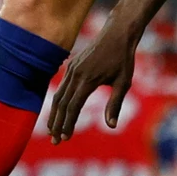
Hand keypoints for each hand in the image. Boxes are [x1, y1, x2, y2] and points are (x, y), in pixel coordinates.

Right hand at [45, 19, 139, 142]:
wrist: (117, 33)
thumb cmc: (123, 59)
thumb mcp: (124, 82)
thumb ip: (115, 104)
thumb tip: (111, 126)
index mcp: (88, 80)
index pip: (73, 107)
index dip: (68, 124)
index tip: (65, 138)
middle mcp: (76, 74)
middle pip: (61, 103)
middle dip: (57, 124)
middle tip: (55, 142)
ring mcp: (72, 69)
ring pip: (58, 95)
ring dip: (54, 115)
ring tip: (52, 131)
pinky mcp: (71, 66)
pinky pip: (61, 87)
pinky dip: (57, 102)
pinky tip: (58, 112)